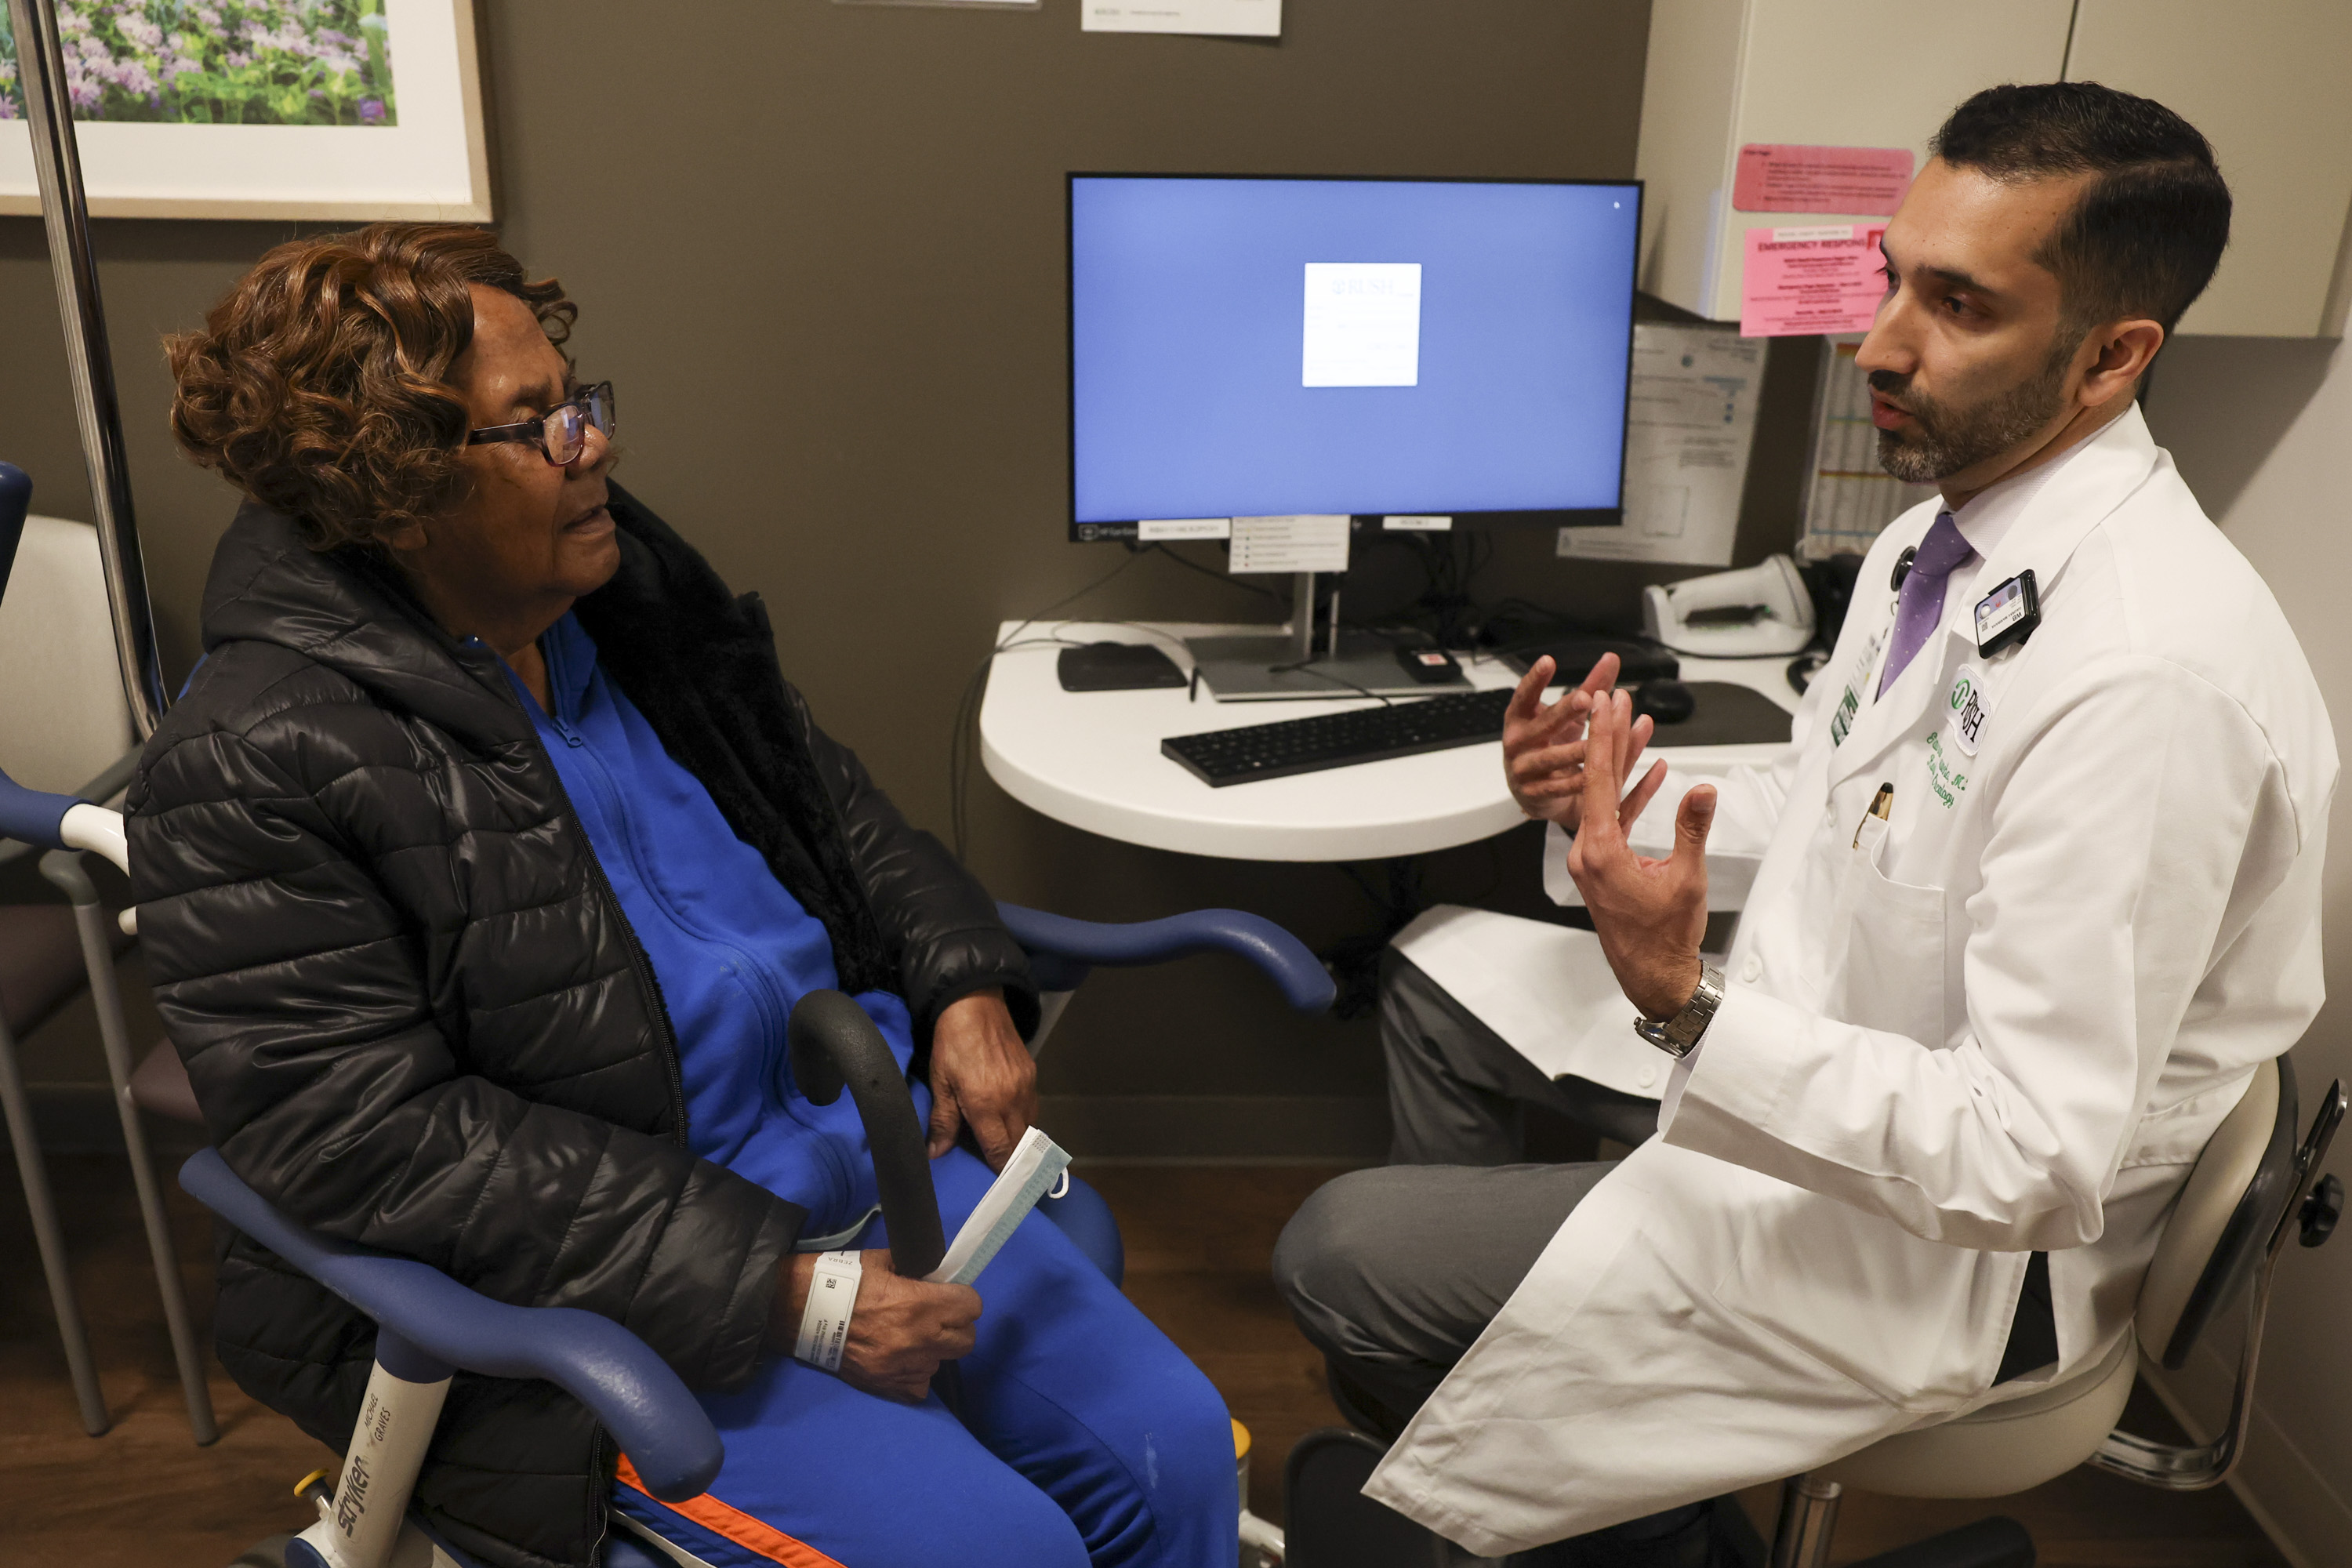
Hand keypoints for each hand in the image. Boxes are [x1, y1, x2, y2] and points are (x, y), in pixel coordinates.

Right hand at [773, 1249, 980, 1402]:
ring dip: (934, 1348)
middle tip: (938, 1316)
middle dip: (956, 1325)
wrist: (800, 1311)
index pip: (971, 1307)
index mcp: (919, 1304)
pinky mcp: (886, 1385)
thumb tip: (938, 1274)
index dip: (963, 1298)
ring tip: (913, 1336)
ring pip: (943, 1362)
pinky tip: (902, 1358)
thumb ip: (916, 1269)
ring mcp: (903, 1367)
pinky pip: (920, 1386)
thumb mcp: (883, 1261)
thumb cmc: (843, 1279)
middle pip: (966, 1340)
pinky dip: (916, 1373)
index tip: (951, 1295)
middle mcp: (918, 1339)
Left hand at [925, 988, 1035, 1169]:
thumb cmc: (951, 1043)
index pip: (1000, 1151)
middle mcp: (1011, 1100)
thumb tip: (936, 1153)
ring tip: (1010, 1154)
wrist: (976, 1003)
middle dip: (1015, 1163)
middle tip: (1008, 1179)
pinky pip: (1032, 1107)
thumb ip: (942, 1120)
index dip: (1001, 1172)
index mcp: (985, 1105)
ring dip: (1020, 1142)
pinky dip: (1023, 1120)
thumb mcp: (940, 1081)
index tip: (1000, 1189)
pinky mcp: (1032, 1074)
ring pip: (1030, 1127)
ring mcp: (1025, 1087)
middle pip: (1020, 1145)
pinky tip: (1011, 1121)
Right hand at [1503, 653, 1654, 828]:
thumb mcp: (1569, 716)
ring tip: (1595, 744)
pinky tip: (1592, 775)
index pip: (1524, 696)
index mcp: (1521, 718)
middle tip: (1586, 698)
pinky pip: (1557, 787)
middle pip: (1542, 725)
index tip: (1548, 662)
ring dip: (1574, 751)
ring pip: (1550, 758)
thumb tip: (1612, 660)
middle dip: (1564, 711)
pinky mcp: (1532, 794)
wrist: (1535, 792)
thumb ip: (1591, 688)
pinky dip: (1575, 781)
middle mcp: (1517, 742)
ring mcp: (1522, 769)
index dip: (1535, 680)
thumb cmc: (1551, 745)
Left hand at [1565, 686, 1712, 1019]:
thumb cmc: (1666, 936)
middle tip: (1612, 699)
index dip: (1603, 738)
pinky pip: (1616, 822)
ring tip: (1637, 725)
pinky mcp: (1605, 867)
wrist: (1655, 976)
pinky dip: (1633, 798)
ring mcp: (1593, 860)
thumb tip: (1703, 789)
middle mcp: (1588, 852)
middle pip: (1597, 783)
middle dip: (1607, 739)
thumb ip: (1692, 829)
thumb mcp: (1687, 878)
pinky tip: (1654, 774)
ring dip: (1624, 765)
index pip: (1599, 781)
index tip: (1604, 704)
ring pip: (1606, 800)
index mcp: (1599, 852)